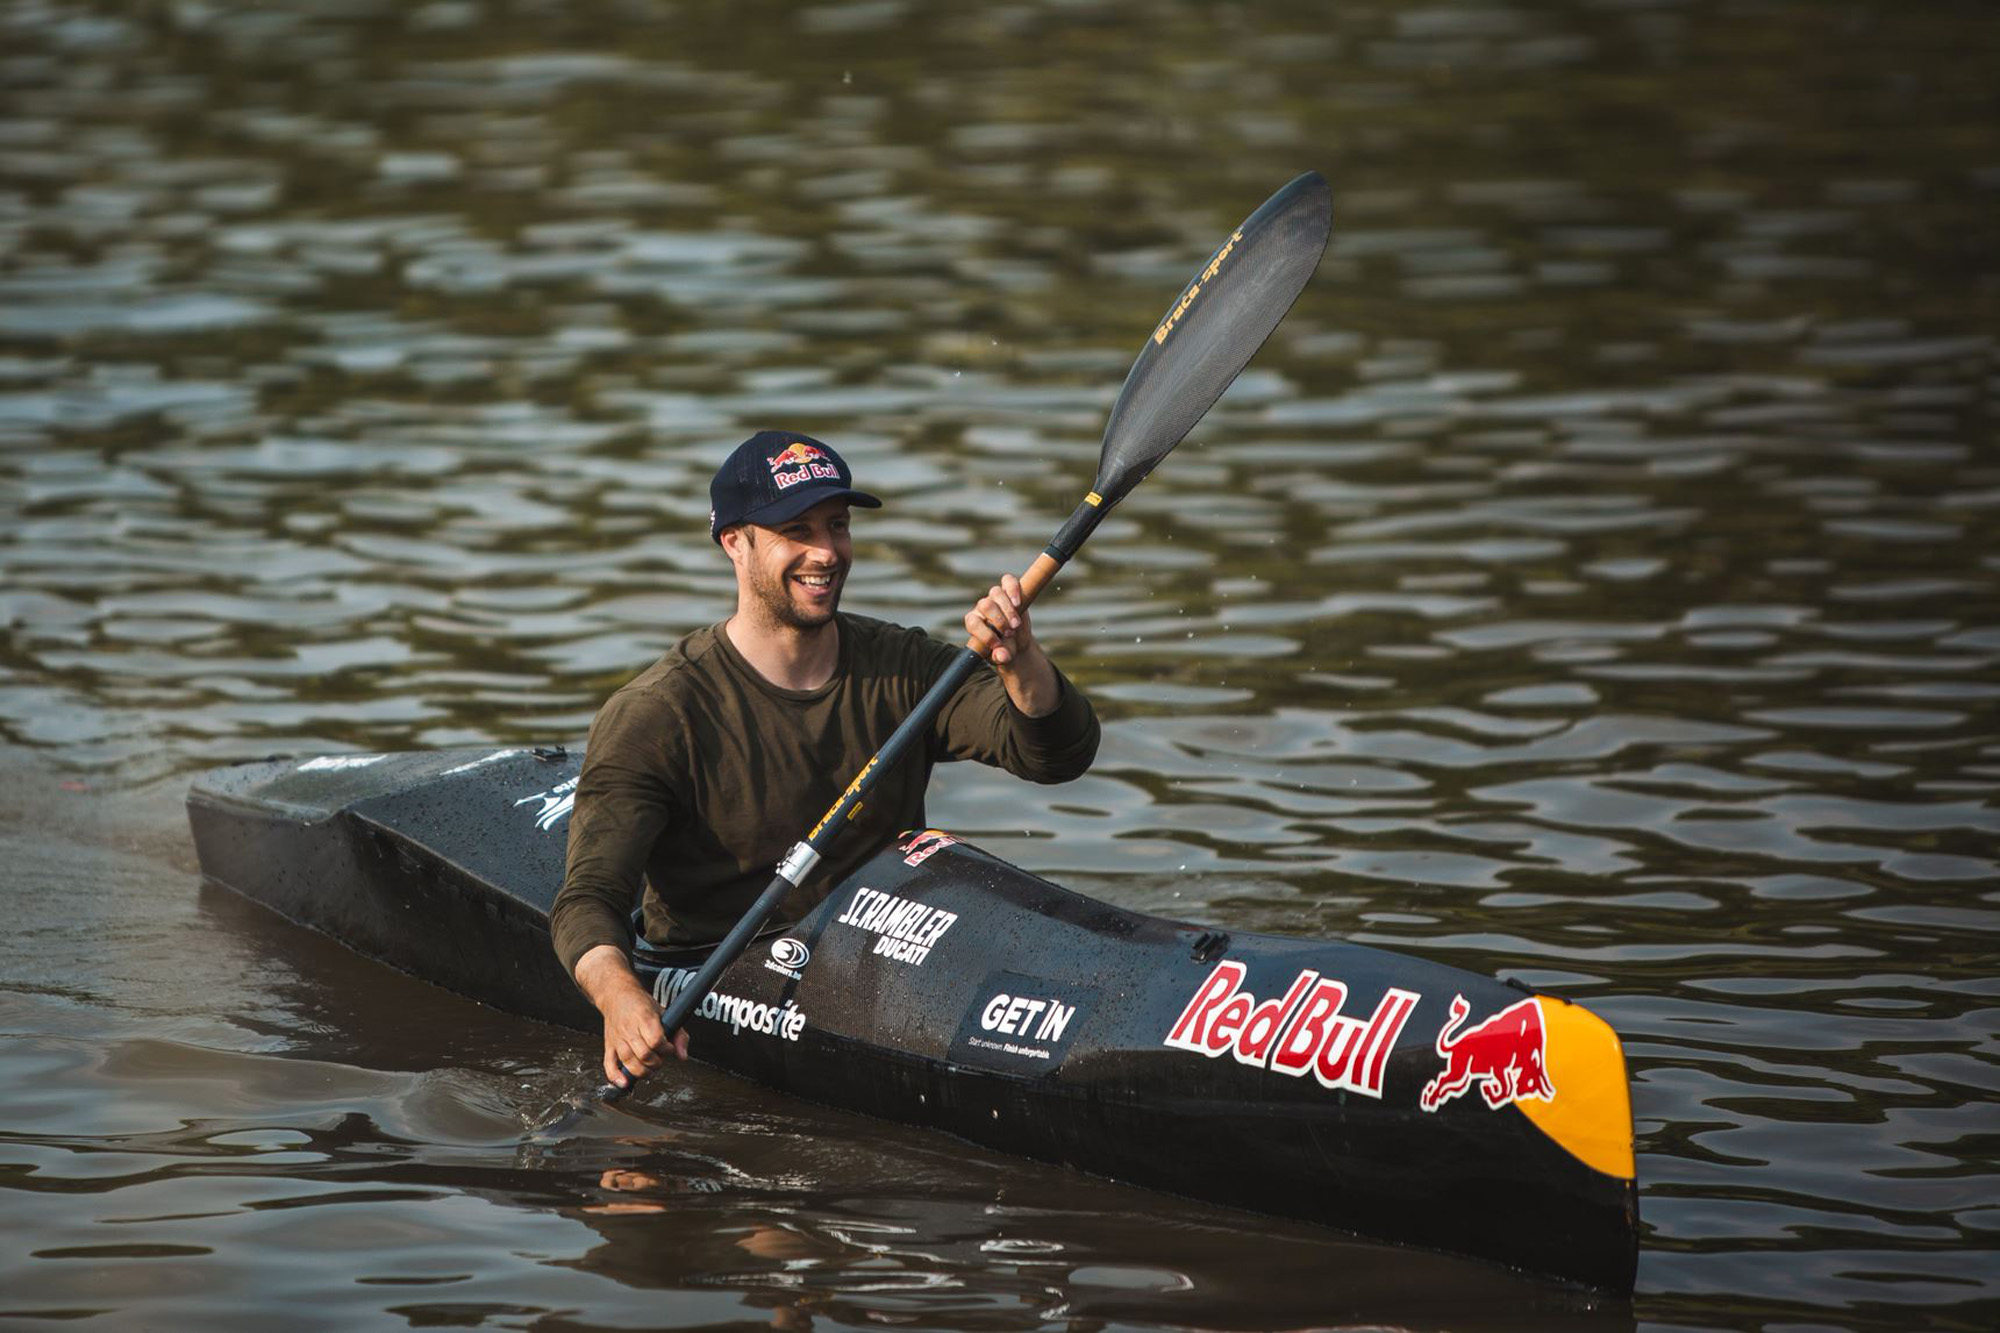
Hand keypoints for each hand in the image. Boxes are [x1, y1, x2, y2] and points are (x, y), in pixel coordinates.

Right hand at [574, 944, 689, 1087]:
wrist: (616, 995)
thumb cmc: (641, 1004)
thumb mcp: (664, 1012)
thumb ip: (678, 1034)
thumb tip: (682, 1056)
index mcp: (644, 1018)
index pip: (656, 1040)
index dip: (666, 1049)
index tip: (669, 1049)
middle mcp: (629, 1029)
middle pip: (643, 1054)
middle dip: (656, 1062)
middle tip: (660, 1060)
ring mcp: (617, 1038)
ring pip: (628, 1061)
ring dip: (642, 1071)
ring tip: (650, 1070)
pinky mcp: (609, 1045)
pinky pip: (609, 1064)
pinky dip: (616, 1076)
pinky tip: (625, 1083)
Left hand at [964, 573, 1058, 716]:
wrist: (1015, 641)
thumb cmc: (1004, 649)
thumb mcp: (1002, 656)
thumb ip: (1001, 656)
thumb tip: (1002, 656)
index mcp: (974, 623)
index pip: (973, 622)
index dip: (984, 633)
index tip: (997, 644)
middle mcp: (982, 608)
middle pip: (985, 605)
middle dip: (998, 620)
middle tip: (1009, 633)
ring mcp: (995, 598)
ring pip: (996, 593)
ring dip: (1008, 609)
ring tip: (1016, 625)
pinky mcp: (1009, 591)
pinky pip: (1008, 581)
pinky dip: (1013, 589)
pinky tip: (1018, 602)